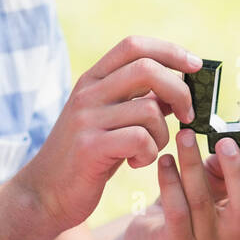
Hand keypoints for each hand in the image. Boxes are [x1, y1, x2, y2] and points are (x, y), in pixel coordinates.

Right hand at [16, 35, 200, 231]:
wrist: (44, 193)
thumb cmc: (87, 157)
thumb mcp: (110, 120)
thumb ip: (139, 101)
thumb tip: (181, 87)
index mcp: (92, 80)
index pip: (134, 46)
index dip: (170, 51)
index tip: (195, 66)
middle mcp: (87, 93)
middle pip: (147, 69)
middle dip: (179, 91)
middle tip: (187, 115)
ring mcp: (86, 118)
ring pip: (150, 110)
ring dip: (162, 133)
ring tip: (148, 149)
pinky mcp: (90, 147)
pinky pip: (140, 139)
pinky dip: (149, 153)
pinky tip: (135, 162)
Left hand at [123, 121, 239, 239]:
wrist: (155, 233)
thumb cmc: (191, 196)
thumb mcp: (214, 174)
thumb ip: (233, 151)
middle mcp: (234, 235)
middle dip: (236, 171)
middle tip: (224, 142)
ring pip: (202, 202)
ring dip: (193, 164)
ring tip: (184, 136)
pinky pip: (176, 210)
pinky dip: (170, 181)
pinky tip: (165, 160)